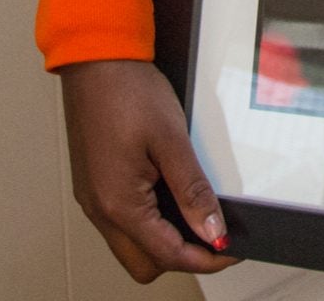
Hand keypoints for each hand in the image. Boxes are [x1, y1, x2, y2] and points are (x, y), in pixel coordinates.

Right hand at [59, 59, 237, 282]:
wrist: (95, 59)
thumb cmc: (126, 90)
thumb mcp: (172, 140)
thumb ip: (193, 191)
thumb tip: (213, 229)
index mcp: (118, 203)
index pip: (169, 254)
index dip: (207, 257)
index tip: (230, 249)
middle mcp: (100, 208)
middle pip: (145, 263)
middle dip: (181, 258)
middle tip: (213, 237)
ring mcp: (93, 198)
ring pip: (131, 246)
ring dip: (162, 241)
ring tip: (194, 217)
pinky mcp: (93, 185)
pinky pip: (121, 222)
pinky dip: (148, 222)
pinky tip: (168, 200)